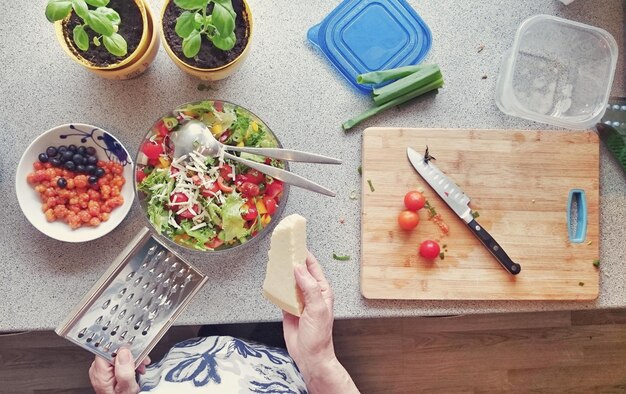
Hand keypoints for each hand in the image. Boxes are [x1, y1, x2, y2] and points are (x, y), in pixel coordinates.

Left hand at [89, 348, 149, 393]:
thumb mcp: (127, 388)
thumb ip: (125, 371)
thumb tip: (124, 353)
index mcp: (100, 374)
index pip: (108, 350)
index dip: (122, 347)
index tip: (134, 350)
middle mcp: (98, 371)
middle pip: (114, 352)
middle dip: (130, 355)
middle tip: (141, 361)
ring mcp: (102, 371)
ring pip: (118, 356)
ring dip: (132, 359)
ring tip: (140, 367)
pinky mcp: (107, 372)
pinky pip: (118, 361)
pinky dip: (128, 363)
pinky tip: (135, 369)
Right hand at [282, 251, 335, 375]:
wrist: (309, 357)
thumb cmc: (319, 336)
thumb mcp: (317, 309)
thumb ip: (309, 287)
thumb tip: (299, 269)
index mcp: (322, 290)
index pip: (312, 267)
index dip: (304, 255)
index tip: (296, 244)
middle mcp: (310, 293)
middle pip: (299, 272)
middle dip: (290, 261)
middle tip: (281, 250)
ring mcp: (299, 300)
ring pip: (289, 281)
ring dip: (282, 273)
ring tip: (274, 262)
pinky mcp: (288, 309)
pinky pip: (281, 294)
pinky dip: (276, 287)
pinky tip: (271, 281)